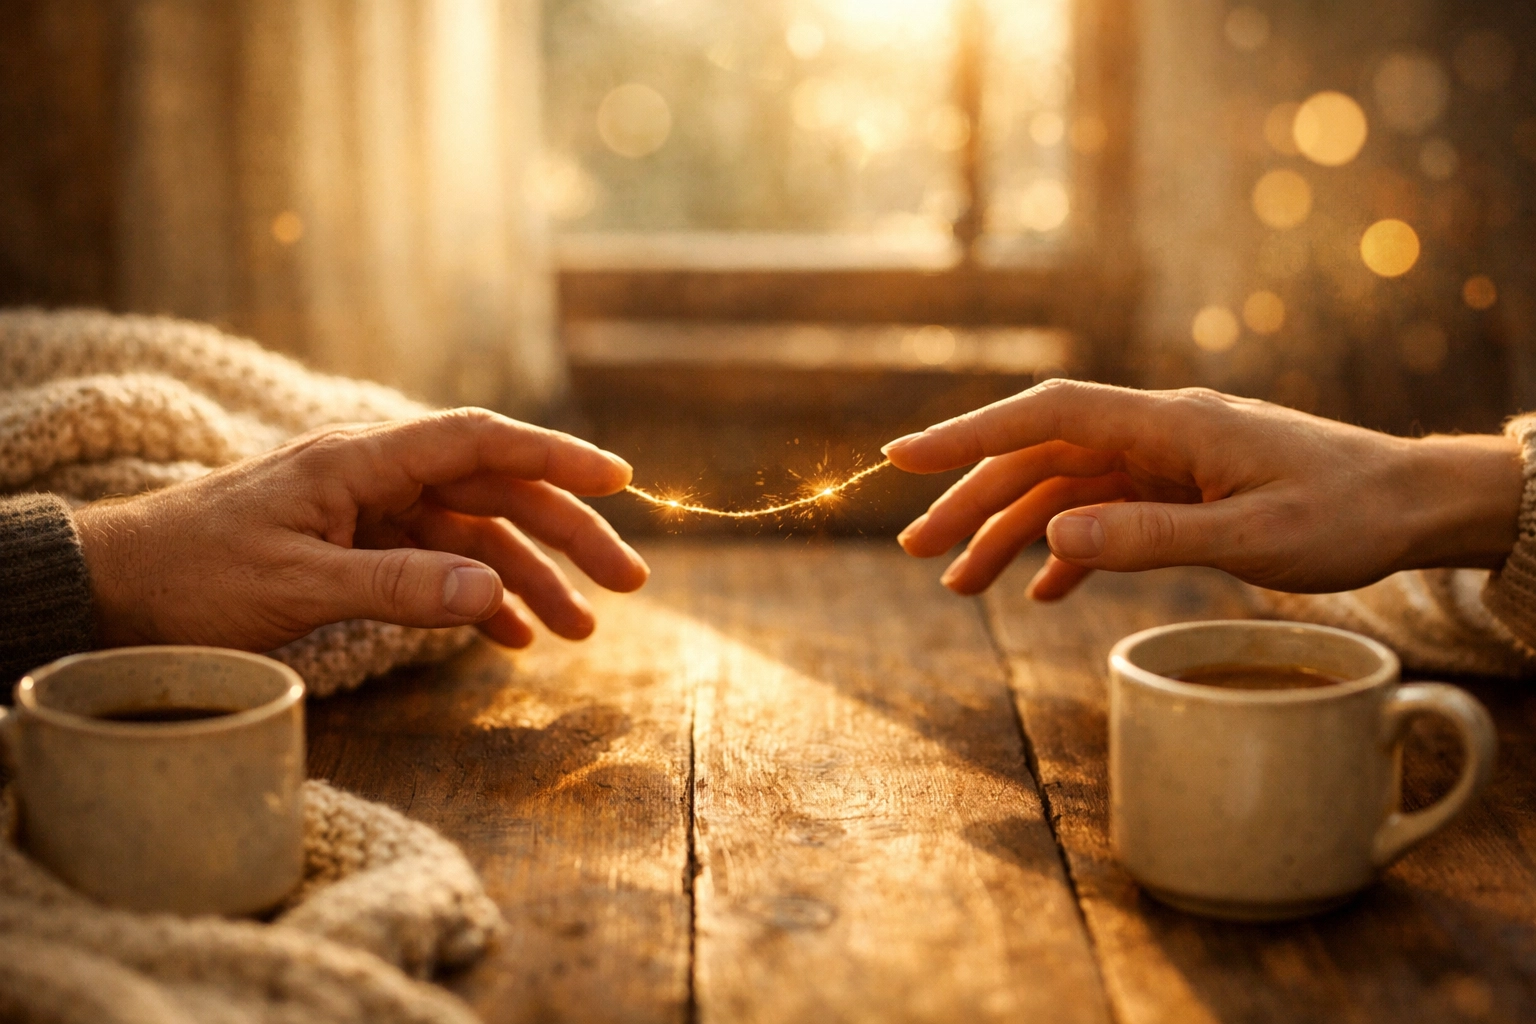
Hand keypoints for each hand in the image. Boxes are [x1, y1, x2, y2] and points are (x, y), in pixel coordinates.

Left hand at [76, 409, 648, 650]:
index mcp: (360, 460)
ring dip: (531, 580)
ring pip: (474, 536)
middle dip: (566, 535)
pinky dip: (479, 602)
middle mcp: (375, 476)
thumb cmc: (191, 577)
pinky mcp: (357, 550)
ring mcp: (369, 513)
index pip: (479, 441)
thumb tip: (490, 595)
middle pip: (494, 493)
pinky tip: (514, 638)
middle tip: (629, 582)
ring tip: (582, 631)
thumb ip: (396, 586)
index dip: (556, 455)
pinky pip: (438, 569)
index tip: (621, 479)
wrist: (111, 589)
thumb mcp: (294, 586)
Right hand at [884, 380, 1521, 598]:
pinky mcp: (1179, 491)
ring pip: (1063, 490)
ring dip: (1008, 534)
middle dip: (972, 500)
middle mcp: (1156, 434)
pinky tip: (1040, 591)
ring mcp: (1165, 462)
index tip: (904, 457)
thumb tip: (1051, 535)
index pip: (1049, 414)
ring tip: (959, 584)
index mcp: (1170, 425)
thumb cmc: (1346, 513)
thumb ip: (1150, 536)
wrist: (1413, 506)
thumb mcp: (1251, 534)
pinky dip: (1066, 551)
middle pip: (1041, 457)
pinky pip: (1103, 515)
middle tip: (916, 549)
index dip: (970, 432)